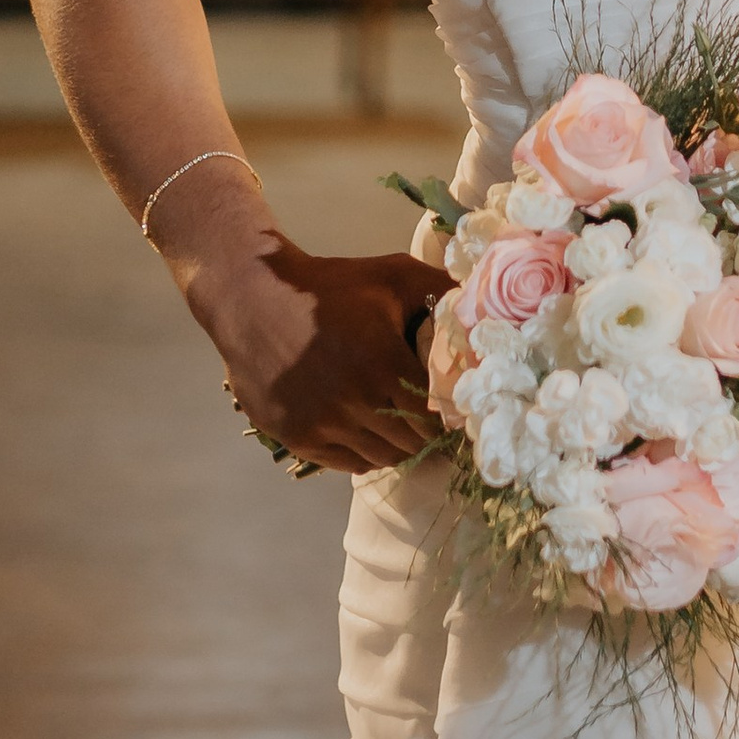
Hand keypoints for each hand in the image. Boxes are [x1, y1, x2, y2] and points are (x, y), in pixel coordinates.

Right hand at [166, 194, 443, 472]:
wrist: (253, 296)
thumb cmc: (330, 285)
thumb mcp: (392, 275)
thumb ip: (443, 289)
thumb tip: (486, 306)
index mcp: (383, 364)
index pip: (435, 416)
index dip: (448, 415)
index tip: (452, 408)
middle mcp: (354, 402)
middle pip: (412, 443)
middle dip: (426, 433)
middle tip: (430, 420)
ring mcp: (323, 424)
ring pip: (381, 458)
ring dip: (396, 445)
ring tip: (399, 425)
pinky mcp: (297, 437)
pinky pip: (347, 463)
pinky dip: (363, 452)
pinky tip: (367, 429)